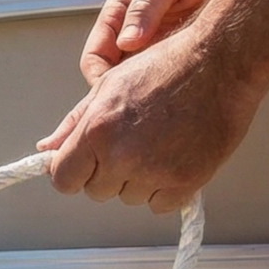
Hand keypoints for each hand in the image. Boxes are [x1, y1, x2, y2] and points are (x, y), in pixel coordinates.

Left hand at [40, 28, 265, 212]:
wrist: (222, 62)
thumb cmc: (166, 66)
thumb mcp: (109, 85)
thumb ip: (75, 123)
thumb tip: (46, 149)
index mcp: (96, 130)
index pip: (63, 179)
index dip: (72, 173)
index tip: (84, 165)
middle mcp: (121, 155)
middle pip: (96, 191)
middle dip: (107, 173)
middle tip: (131, 143)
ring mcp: (154, 172)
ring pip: (128, 198)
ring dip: (138, 181)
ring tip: (158, 144)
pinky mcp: (185, 182)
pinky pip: (160, 205)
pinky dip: (166, 190)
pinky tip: (174, 160)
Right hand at [80, 0, 247, 83]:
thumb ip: (146, 6)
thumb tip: (127, 41)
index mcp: (121, 12)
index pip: (96, 55)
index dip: (100, 78)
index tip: (117, 92)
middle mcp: (136, 32)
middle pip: (115, 75)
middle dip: (123, 93)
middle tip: (143, 106)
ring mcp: (159, 45)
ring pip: (142, 81)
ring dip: (149, 94)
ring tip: (166, 99)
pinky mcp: (183, 53)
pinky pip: (169, 78)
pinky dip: (172, 89)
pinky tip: (185, 91)